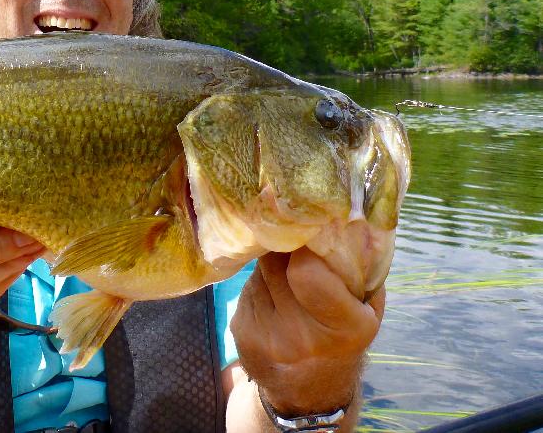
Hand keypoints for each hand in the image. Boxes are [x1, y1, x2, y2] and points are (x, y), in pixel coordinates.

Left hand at [230, 247, 384, 413]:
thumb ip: (361, 268)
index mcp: (345, 326)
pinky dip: (259, 284)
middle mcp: (303, 336)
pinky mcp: (243, 332)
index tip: (310, 236)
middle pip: (277, 263)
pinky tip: (273, 299)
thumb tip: (344, 219)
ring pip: (259, 271)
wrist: (310, 391)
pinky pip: (246, 287)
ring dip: (271, 266)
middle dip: (285, 248)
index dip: (304, 246)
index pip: (307, 269)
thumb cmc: (343, 336)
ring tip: (288, 279)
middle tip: (296, 246)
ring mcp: (268, 336)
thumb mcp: (367, 309)